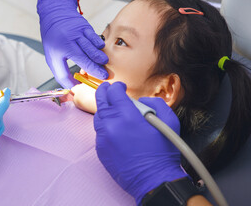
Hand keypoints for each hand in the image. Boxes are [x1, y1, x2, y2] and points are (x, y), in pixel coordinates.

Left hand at [37, 0, 107, 88]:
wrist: (55, 15)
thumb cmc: (53, 39)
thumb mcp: (52, 58)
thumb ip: (62, 74)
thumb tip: (73, 87)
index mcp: (63, 47)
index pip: (80, 61)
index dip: (91, 71)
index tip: (100, 77)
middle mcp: (72, 39)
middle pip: (89, 55)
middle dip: (98, 66)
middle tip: (106, 74)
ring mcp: (80, 32)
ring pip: (93, 46)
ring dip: (100, 55)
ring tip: (105, 62)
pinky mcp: (86, 27)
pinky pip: (95, 37)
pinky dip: (99, 44)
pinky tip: (101, 50)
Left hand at [94, 82, 186, 204]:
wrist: (153, 180)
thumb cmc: (163, 152)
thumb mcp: (170, 121)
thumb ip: (155, 103)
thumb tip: (141, 101)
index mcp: (127, 116)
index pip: (113, 92)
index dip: (117, 87)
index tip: (121, 87)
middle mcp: (111, 125)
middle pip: (100, 100)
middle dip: (104, 92)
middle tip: (108, 89)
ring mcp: (103, 138)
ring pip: (98, 116)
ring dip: (105, 110)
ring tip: (114, 110)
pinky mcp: (100, 149)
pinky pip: (99, 131)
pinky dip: (105, 126)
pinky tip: (115, 128)